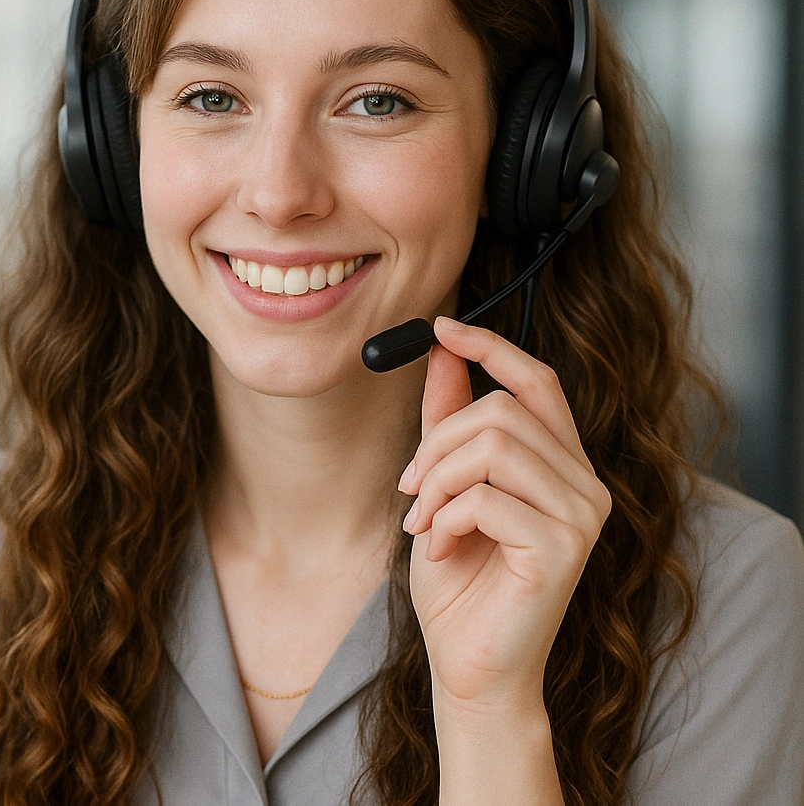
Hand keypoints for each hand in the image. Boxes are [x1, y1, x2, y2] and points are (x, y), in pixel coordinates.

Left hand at [400, 317, 610, 715]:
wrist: (468, 666)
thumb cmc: (458, 578)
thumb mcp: (443, 486)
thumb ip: (449, 422)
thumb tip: (442, 352)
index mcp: (561, 464)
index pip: (538, 381)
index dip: (490, 347)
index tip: (440, 327)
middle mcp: (585, 483)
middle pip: (502, 410)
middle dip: (437, 442)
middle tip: (408, 486)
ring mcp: (581, 516)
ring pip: (492, 447)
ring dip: (437, 481)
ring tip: (423, 521)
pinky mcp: (563, 548)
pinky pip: (486, 497)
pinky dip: (444, 518)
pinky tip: (440, 549)